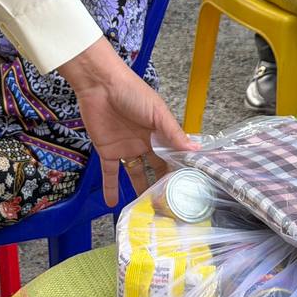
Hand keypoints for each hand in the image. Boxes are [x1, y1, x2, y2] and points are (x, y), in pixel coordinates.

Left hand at [59, 38, 194, 206]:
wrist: (100, 84)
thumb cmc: (132, 92)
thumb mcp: (158, 113)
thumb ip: (174, 134)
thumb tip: (196, 151)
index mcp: (159, 132)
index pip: (171, 156)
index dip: (178, 172)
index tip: (186, 191)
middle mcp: (144, 142)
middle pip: (155, 168)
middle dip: (161, 185)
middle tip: (168, 206)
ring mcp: (126, 148)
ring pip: (135, 174)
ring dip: (140, 190)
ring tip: (146, 211)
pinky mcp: (107, 151)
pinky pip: (110, 173)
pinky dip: (110, 188)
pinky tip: (114, 204)